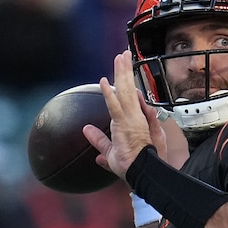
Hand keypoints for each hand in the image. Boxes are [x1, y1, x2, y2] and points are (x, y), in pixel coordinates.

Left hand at [82, 49, 166, 182]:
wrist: (142, 172)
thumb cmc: (132, 165)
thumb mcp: (110, 152)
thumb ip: (99, 140)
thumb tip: (85, 130)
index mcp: (132, 121)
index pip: (128, 98)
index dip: (126, 84)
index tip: (125, 73)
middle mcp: (134, 116)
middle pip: (128, 89)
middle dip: (125, 71)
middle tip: (124, 55)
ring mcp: (132, 118)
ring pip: (125, 91)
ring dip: (121, 73)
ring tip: (120, 57)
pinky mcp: (125, 124)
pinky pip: (115, 106)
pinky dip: (108, 94)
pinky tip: (103, 81)